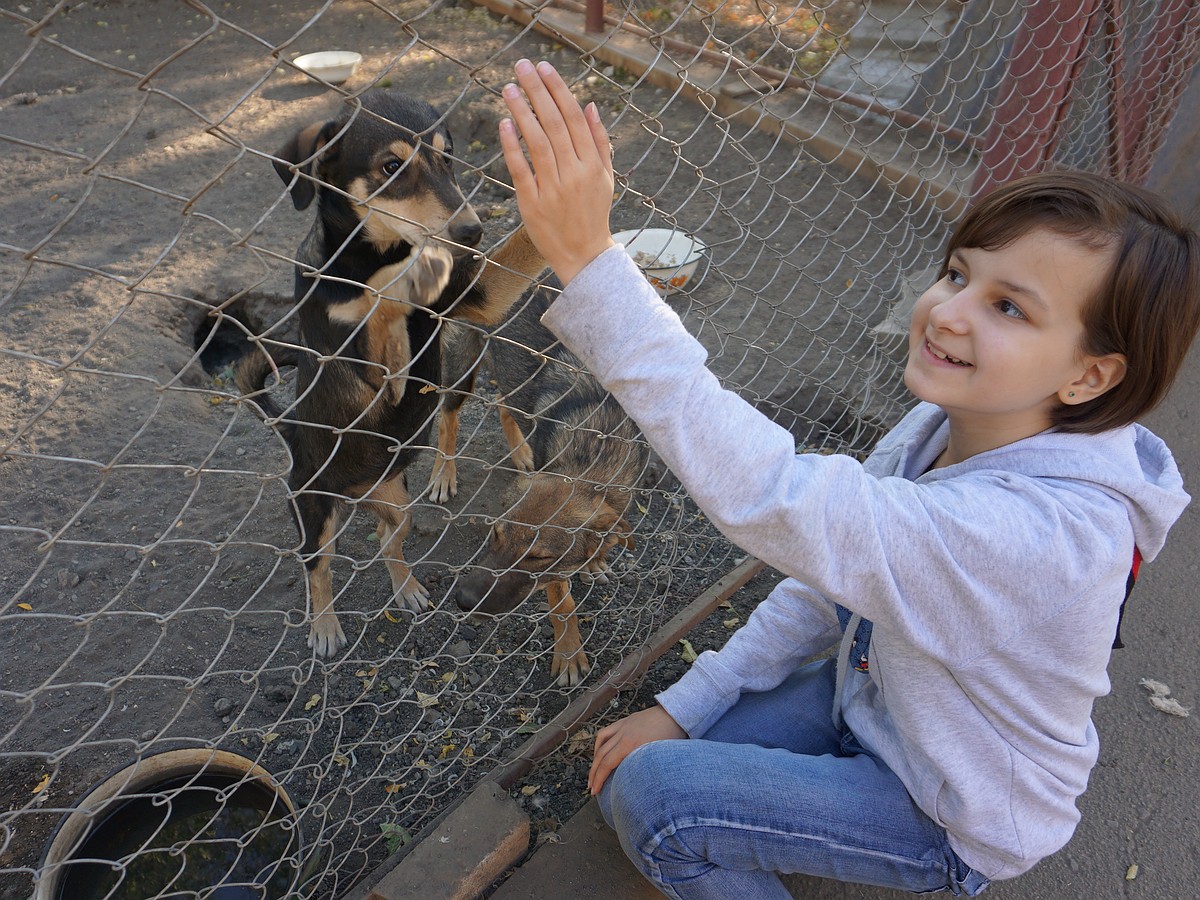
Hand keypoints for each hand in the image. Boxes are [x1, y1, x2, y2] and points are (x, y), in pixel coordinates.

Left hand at [498, 60, 616, 285]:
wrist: (584, 255)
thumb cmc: (593, 213)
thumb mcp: (606, 177)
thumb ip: (599, 141)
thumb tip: (590, 105)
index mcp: (593, 164)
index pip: (574, 118)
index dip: (558, 90)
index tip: (544, 68)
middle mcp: (574, 173)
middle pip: (554, 124)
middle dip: (538, 92)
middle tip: (522, 67)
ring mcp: (553, 189)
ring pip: (537, 143)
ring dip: (522, 112)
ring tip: (508, 88)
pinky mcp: (533, 204)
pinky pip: (521, 170)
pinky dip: (512, 147)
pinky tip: (504, 124)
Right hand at [588, 704, 685, 794]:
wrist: (677, 713)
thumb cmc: (673, 735)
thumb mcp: (660, 757)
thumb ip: (646, 769)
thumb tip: (638, 786)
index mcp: (631, 744)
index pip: (607, 763)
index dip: (599, 779)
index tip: (595, 791)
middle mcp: (623, 734)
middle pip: (601, 755)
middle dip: (594, 773)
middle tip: (591, 787)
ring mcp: (623, 725)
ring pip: (601, 742)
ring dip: (595, 758)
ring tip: (594, 770)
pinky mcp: (626, 721)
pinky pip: (607, 731)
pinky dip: (600, 742)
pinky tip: (601, 750)